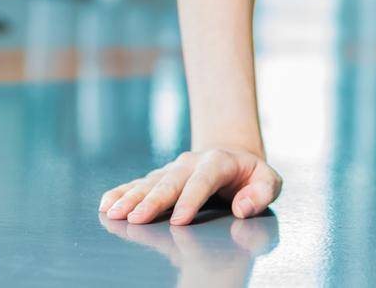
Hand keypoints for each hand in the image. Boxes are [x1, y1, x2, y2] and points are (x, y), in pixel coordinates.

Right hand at [99, 146, 282, 225]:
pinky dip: (122, 192)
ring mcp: (173, 169)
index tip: (179, 221)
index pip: (204, 180)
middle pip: (170, 181)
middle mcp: (191, 163)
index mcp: (219, 162)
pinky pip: (138, 183)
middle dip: (152, 200)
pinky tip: (107, 202)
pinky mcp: (161, 177)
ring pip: (150, 182)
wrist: (232, 155)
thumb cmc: (251, 176)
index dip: (191, 199)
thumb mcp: (268, 181)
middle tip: (135, 218)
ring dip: (131, 197)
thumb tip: (242, 207)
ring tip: (113, 212)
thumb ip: (261, 193)